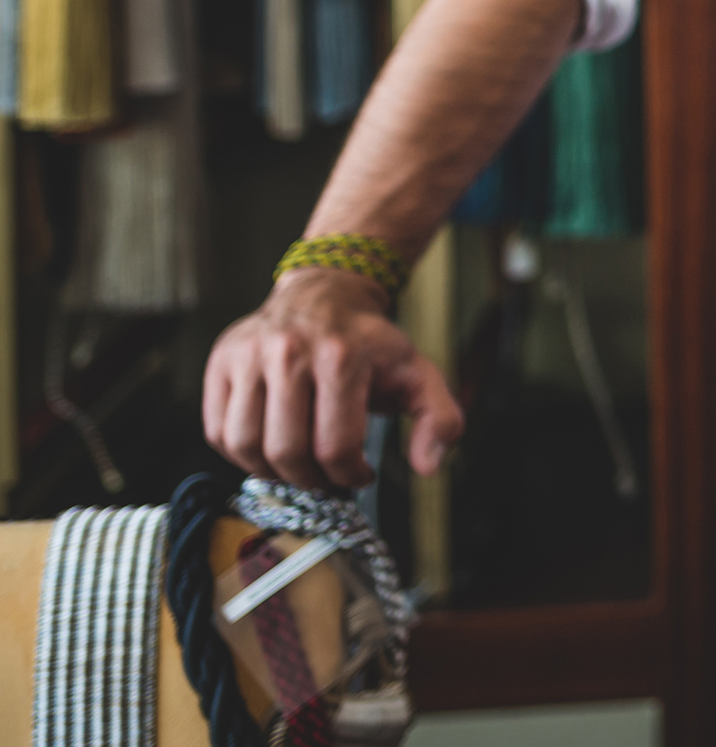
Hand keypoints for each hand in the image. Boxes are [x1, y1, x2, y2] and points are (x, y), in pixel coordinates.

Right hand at [204, 267, 465, 488]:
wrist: (325, 296)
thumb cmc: (370, 344)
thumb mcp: (418, 374)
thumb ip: (439, 420)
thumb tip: (428, 467)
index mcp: (342, 356)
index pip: (336, 446)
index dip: (349, 474)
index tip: (359, 474)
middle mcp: (289, 352)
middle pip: (287, 451)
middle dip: (310, 479)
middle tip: (326, 477)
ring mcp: (248, 356)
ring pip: (245, 446)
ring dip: (272, 471)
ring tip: (297, 465)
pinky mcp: (220, 363)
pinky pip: (217, 431)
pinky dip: (241, 454)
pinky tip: (270, 446)